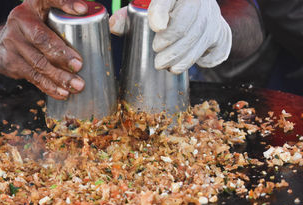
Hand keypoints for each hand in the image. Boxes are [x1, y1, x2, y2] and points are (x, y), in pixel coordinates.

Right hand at [0, 0, 87, 99]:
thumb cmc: (32, 29)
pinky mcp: (11, 63)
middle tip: (79, 65)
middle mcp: (18, 21)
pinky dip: (50, 87)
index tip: (83, 10)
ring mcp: (12, 43)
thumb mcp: (42, 14)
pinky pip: (33, 78)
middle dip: (62, 54)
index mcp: (31, 5)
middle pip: (41, 39)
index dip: (65, 3)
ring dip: (59, 77)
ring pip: (38, 63)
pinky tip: (63, 93)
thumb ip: (62, 14)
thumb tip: (95, 18)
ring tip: (77, 86)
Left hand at [109, 0, 231, 73]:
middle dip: (173, 44)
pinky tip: (194, 63)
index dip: (162, 11)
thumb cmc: (166, 9)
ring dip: (184, 57)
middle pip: (189, 22)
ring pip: (202, 37)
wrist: (196, 7)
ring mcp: (213, 16)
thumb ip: (129, 16)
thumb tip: (113, 26)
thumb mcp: (147, 7)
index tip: (155, 27)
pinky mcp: (221, 31)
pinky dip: (207, 59)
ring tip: (168, 67)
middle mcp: (200, 1)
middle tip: (157, 59)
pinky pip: (218, 47)